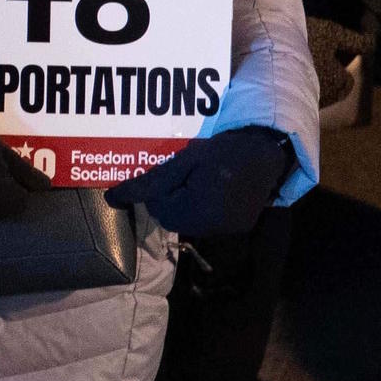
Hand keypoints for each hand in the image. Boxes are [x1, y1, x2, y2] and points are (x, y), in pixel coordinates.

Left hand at [106, 126, 294, 238]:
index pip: (158, 208)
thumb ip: (150, 182)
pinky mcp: (238, 227)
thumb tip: (112, 199)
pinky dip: (200, 209)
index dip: (157, 190)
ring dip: (183, 205)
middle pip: (171, 219)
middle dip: (168, 198)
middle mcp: (213, 226)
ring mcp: (228, 229)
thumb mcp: (185, 160)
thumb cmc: (224, 151)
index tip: (166, 173)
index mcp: (198, 208)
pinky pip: (207, 224)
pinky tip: (209, 190)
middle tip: (181, 175)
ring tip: (195, 181)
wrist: (267, 153)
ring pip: (187, 223)